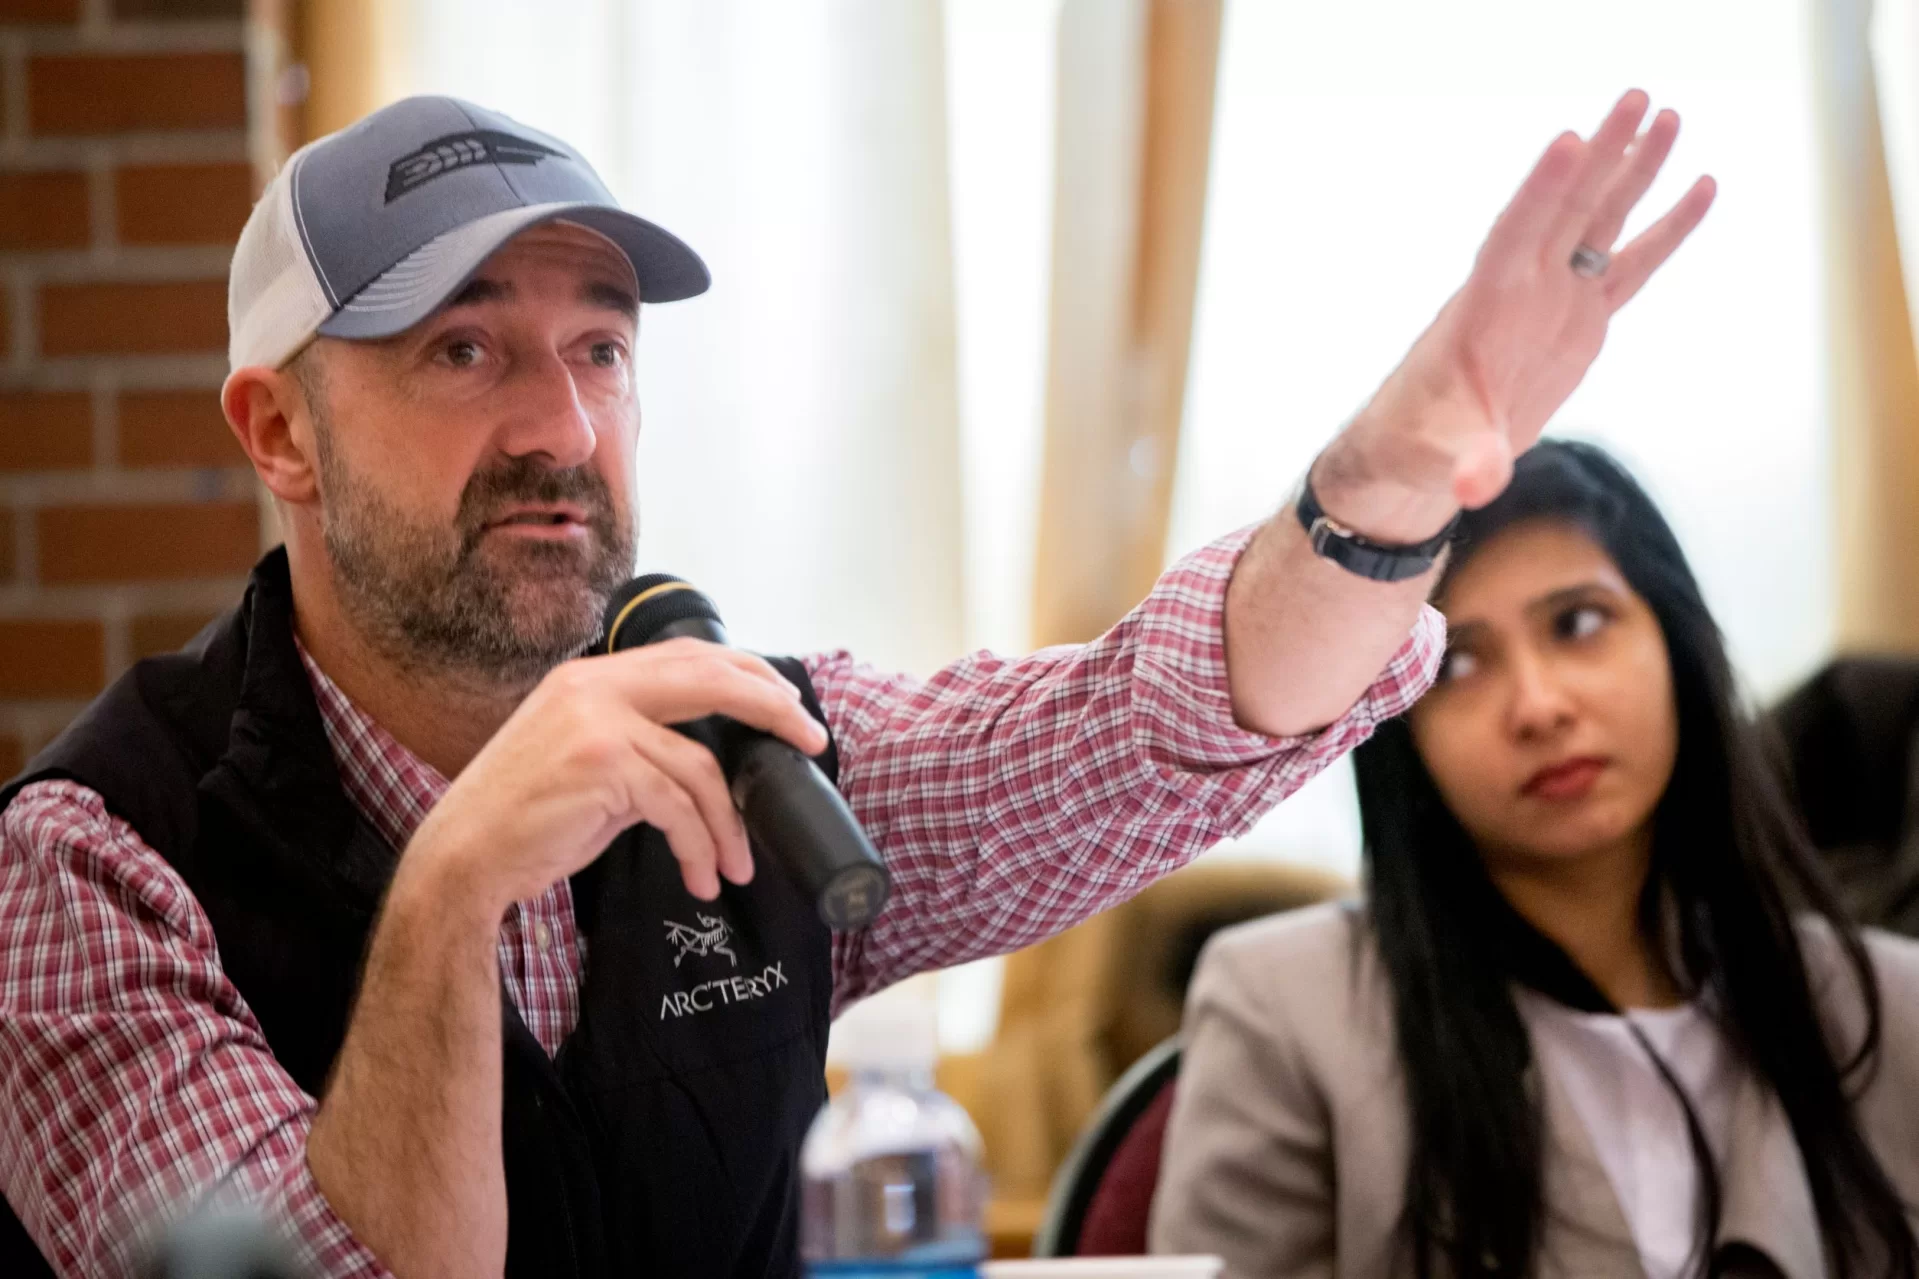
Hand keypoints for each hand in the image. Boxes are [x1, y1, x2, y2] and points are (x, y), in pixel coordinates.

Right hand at [397, 638, 830, 913]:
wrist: (463, 858)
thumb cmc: (525, 819)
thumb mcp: (585, 761)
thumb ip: (639, 745)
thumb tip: (706, 764)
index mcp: (592, 679)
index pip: (688, 656)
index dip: (747, 674)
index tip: (787, 703)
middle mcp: (595, 687)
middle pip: (711, 679)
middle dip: (772, 708)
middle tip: (812, 741)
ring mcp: (598, 723)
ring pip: (700, 766)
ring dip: (727, 824)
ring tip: (735, 865)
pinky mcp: (603, 766)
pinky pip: (679, 807)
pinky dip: (700, 847)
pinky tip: (701, 876)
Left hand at [1316, 90, 1715, 540]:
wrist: (1423, 447)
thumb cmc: (1421, 444)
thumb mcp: (1446, 457)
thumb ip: (1470, 463)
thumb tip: (1478, 487)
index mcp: (1483, 309)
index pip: (1513, 237)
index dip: (1540, 193)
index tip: (1568, 141)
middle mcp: (1520, 290)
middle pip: (1563, 210)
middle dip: (1600, 156)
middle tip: (1640, 97)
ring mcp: (1553, 299)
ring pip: (1598, 222)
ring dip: (1632, 169)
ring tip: (1670, 112)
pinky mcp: (1579, 320)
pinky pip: (1630, 264)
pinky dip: (1665, 227)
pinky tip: (1702, 185)